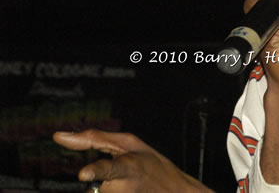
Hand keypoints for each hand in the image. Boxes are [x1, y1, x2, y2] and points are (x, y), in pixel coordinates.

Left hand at [53, 129, 210, 192]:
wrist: (174, 192)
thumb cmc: (151, 164)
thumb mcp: (130, 144)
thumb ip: (94, 139)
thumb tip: (59, 136)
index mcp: (129, 166)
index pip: (110, 168)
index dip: (96, 171)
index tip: (83, 174)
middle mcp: (123, 188)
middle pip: (91, 188)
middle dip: (97, 182)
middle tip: (121, 178)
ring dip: (103, 190)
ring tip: (126, 186)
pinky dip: (107, 192)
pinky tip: (124, 190)